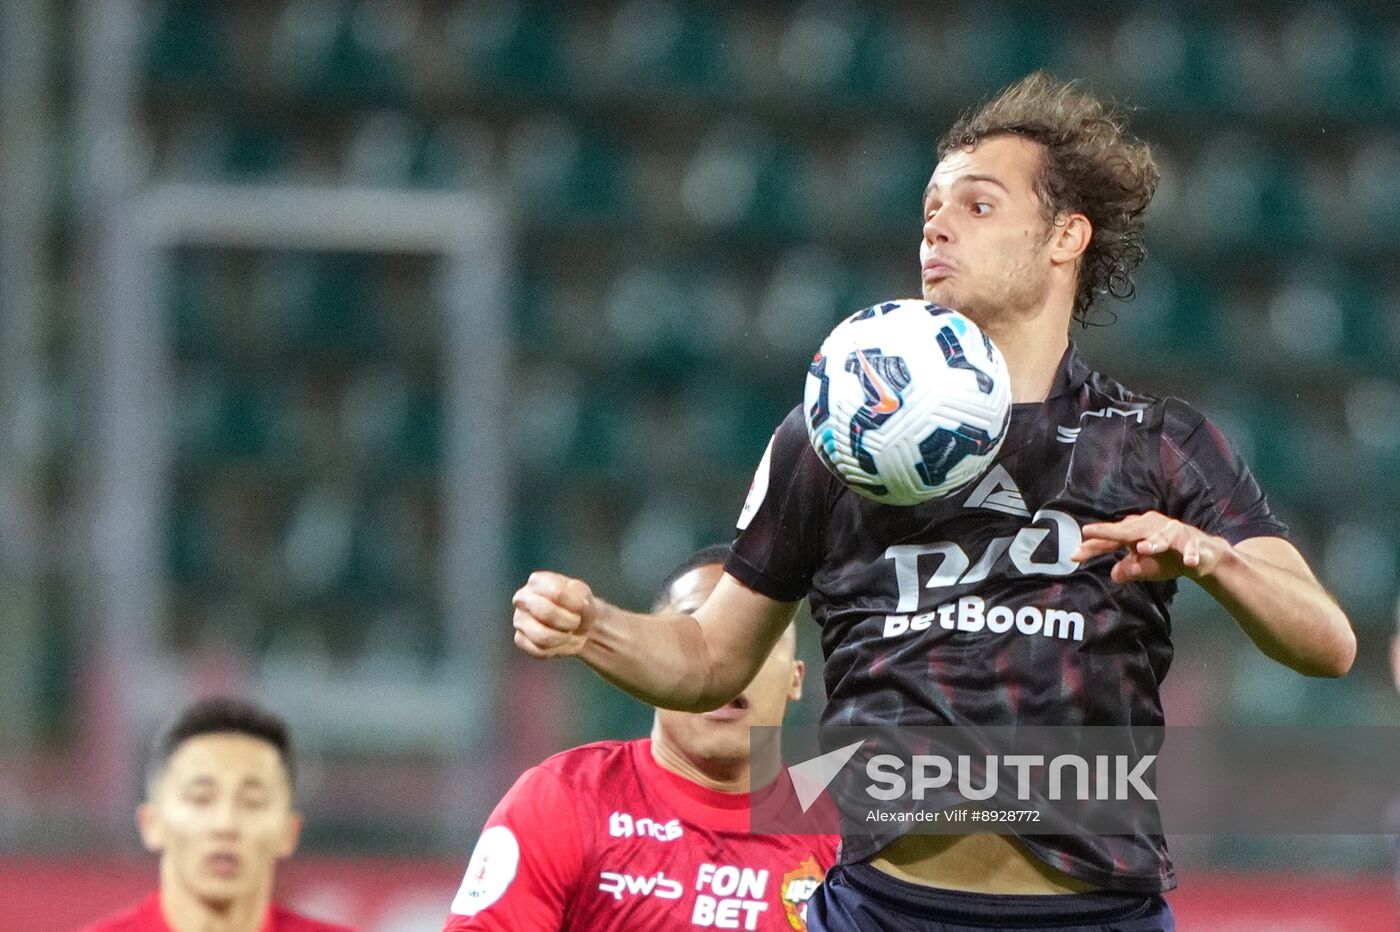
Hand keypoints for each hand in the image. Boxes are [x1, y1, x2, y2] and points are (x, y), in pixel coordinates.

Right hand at [512, 571, 597, 657]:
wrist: (576, 625)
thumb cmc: (577, 605)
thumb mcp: (584, 595)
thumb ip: (580, 598)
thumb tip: (575, 606)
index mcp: (538, 581)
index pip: (557, 592)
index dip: (576, 604)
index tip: (582, 607)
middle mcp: (522, 598)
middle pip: (546, 613)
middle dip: (569, 622)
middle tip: (575, 622)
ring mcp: (519, 619)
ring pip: (542, 636)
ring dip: (563, 637)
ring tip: (567, 632)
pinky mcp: (519, 639)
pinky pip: (539, 650)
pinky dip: (555, 649)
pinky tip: (558, 641)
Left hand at [1071, 511, 1228, 583]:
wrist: (1202, 555)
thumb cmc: (1168, 558)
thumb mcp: (1144, 566)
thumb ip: (1128, 568)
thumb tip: (1113, 575)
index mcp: (1136, 532)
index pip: (1110, 539)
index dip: (1092, 546)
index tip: (1073, 555)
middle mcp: (1151, 526)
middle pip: (1128, 530)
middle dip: (1110, 531)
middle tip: (1090, 531)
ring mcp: (1173, 532)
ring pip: (1161, 537)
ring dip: (1154, 543)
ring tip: (1144, 549)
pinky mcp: (1192, 542)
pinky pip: (1191, 549)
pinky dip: (1191, 555)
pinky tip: (1190, 563)